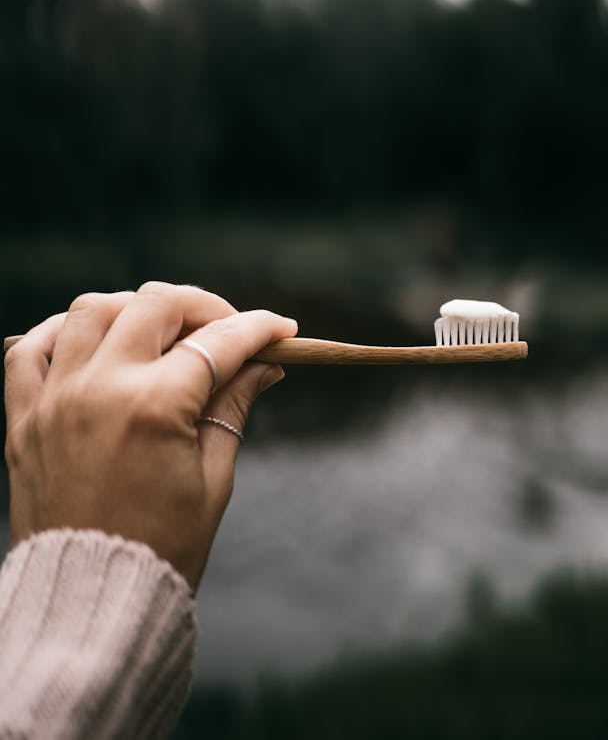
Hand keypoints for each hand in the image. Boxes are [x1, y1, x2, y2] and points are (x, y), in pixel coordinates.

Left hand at [3, 283, 295, 588]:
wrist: (92, 606)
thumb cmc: (162, 548)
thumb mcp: (213, 477)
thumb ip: (232, 407)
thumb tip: (263, 365)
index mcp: (154, 407)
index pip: (218, 342)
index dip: (258, 329)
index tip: (281, 330)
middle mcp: (100, 389)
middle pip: (155, 304)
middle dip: (201, 307)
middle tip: (225, 330)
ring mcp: (55, 399)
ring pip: (92, 310)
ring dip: (133, 308)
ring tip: (161, 332)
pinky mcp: (24, 419)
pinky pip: (29, 350)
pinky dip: (61, 333)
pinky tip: (92, 342)